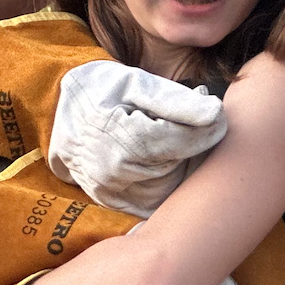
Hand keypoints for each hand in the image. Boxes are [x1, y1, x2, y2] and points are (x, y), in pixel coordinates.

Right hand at [47, 60, 226, 215]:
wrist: (64, 109)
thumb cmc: (103, 88)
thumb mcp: (134, 82)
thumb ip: (174, 99)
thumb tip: (215, 114)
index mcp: (113, 136)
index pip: (175, 141)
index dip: (204, 131)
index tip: (220, 118)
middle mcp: (108, 171)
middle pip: (173, 164)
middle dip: (191, 145)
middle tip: (202, 124)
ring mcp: (107, 191)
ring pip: (167, 184)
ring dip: (180, 163)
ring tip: (176, 137)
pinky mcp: (112, 202)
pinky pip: (154, 198)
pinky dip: (166, 180)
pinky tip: (166, 158)